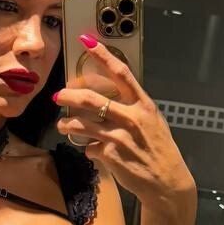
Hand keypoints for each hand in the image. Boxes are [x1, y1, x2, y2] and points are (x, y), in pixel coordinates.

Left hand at [56, 38, 195, 208]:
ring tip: (63, 125)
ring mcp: (119, 137)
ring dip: (68, 124)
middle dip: (69, 95)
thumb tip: (109, 98)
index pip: (121, 73)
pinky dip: (89, 149)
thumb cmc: (159, 151)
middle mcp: (132, 118)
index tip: (86, 41)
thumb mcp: (153, 122)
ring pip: (82, 124)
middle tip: (58, 95)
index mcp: (144, 105)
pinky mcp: (110, 155)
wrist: (166, 183)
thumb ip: (133, 108)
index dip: (102, 55)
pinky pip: (90, 148)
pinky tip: (93, 151)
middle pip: (91, 99)